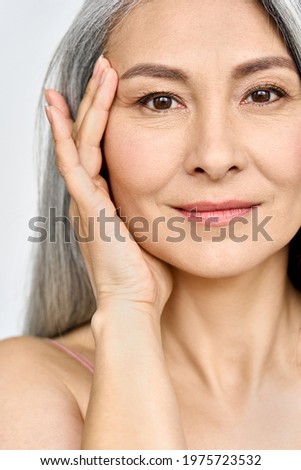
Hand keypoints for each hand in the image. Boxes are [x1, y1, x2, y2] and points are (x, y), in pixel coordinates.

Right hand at [44, 56, 172, 324]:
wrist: (135, 304)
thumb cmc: (147, 277)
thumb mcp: (154, 233)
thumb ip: (156, 210)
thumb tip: (178, 197)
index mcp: (105, 203)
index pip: (101, 151)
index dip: (105, 120)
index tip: (113, 92)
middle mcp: (89, 197)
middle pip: (89, 139)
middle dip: (96, 102)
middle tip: (105, 68)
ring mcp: (85, 201)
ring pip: (81, 143)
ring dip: (87, 106)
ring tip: (98, 72)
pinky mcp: (86, 207)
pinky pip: (72, 163)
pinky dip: (64, 135)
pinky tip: (58, 109)